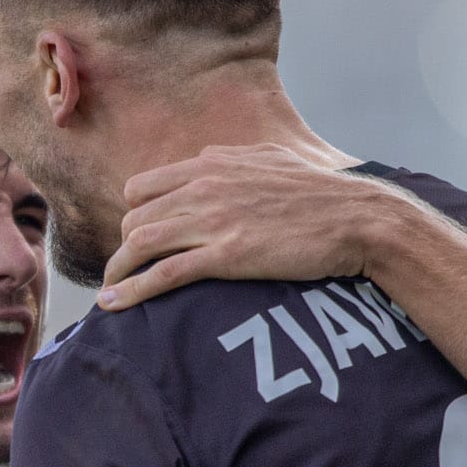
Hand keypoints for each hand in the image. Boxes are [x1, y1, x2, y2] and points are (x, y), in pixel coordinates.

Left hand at [97, 144, 407, 310]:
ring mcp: (213, 220)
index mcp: (213, 163)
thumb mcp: (272, 161)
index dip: (135, 215)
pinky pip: (163, 274)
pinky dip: (132, 290)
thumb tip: (215, 164)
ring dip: (119, 271)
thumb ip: (236, 162)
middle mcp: (205, 186)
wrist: (356, 218)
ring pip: (140, 244)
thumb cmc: (323, 195)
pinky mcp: (225, 255)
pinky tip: (114, 305)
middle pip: (135, 217)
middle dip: (125, 247)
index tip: (139, 238)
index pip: (145, 186)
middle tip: (127, 272)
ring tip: (110, 292)